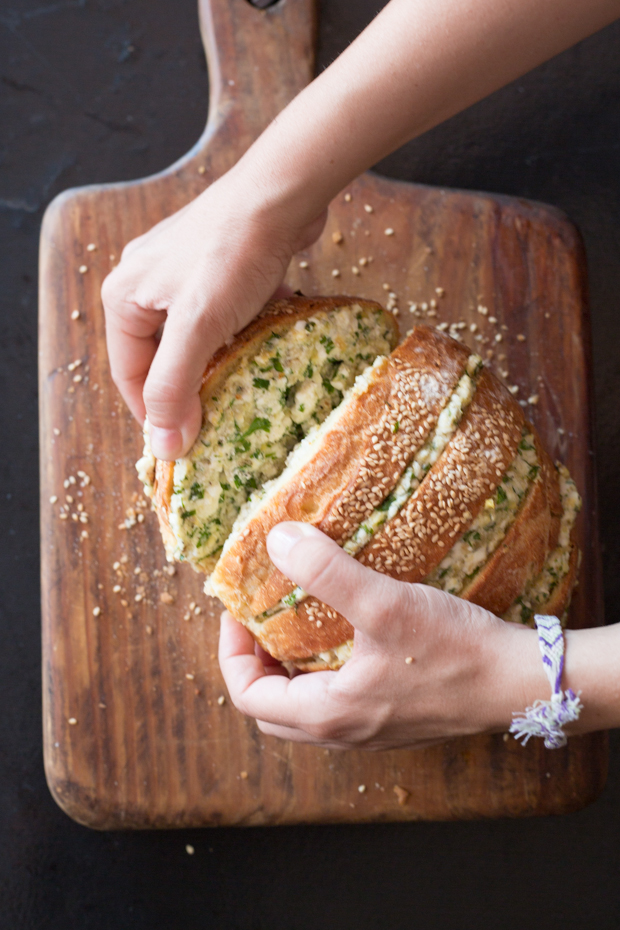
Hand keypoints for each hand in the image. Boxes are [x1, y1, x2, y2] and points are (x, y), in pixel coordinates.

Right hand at [102, 167, 326, 459]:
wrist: (282, 192)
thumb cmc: (235, 254)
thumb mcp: (198, 327)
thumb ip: (175, 386)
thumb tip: (164, 445)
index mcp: (125, 298)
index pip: (130, 376)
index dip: (155, 416)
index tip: (184, 447)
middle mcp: (146, 284)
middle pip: (161, 359)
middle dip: (190, 391)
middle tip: (218, 424)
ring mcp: (182, 274)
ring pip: (194, 339)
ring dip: (219, 364)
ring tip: (246, 387)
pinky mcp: (217, 267)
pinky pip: (221, 316)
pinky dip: (240, 335)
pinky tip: (264, 344)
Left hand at [219, 523, 546, 749]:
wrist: (521, 683)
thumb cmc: (456, 652)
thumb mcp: (384, 604)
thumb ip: (327, 572)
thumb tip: (277, 541)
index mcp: (328, 714)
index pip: (248, 696)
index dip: (231, 650)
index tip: (238, 609)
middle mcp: (344, 731)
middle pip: (271, 708)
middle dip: (253, 663)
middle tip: (259, 619)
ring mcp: (371, 728)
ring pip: (305, 707)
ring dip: (287, 669)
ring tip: (293, 620)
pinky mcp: (395, 716)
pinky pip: (339, 702)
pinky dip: (322, 672)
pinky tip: (343, 634)